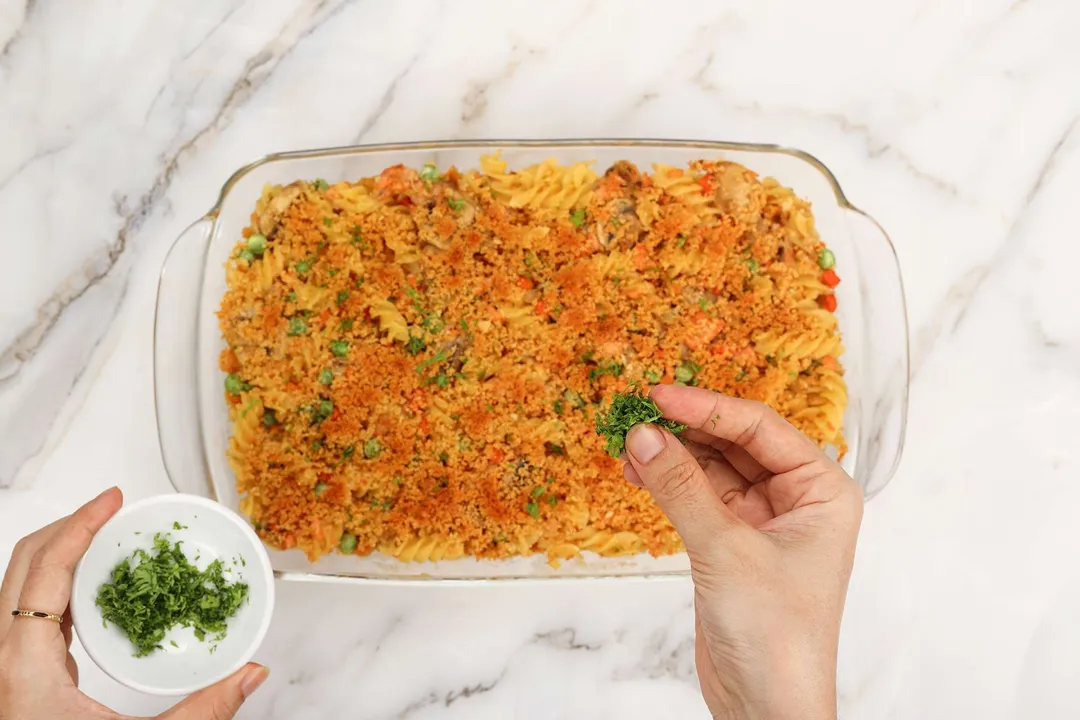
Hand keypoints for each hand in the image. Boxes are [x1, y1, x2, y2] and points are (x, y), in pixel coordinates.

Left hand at [0, 488, 268, 719]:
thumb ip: (203, 711)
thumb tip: (252, 673)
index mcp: (23, 669)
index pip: (43, 571)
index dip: (79, 525)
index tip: (113, 499)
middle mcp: (2, 661)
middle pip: (21, 567)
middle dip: (68, 528)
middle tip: (115, 509)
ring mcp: (4, 669)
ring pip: (17, 588)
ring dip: (61, 554)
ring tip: (109, 540)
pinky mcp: (16, 679)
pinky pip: (28, 614)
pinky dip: (59, 587)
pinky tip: (97, 593)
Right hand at [622, 385, 862, 719]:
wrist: (767, 708)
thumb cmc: (776, 637)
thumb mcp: (725, 551)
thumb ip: (682, 488)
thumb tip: (645, 435)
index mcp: (823, 491)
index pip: (761, 428)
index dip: (708, 407)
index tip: (660, 395)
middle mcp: (797, 501)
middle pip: (736, 443)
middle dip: (687, 430)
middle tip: (638, 414)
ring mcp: (763, 522)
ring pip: (713, 469)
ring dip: (673, 456)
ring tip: (630, 445)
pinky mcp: (733, 545)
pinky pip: (698, 498)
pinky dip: (669, 484)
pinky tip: (639, 473)